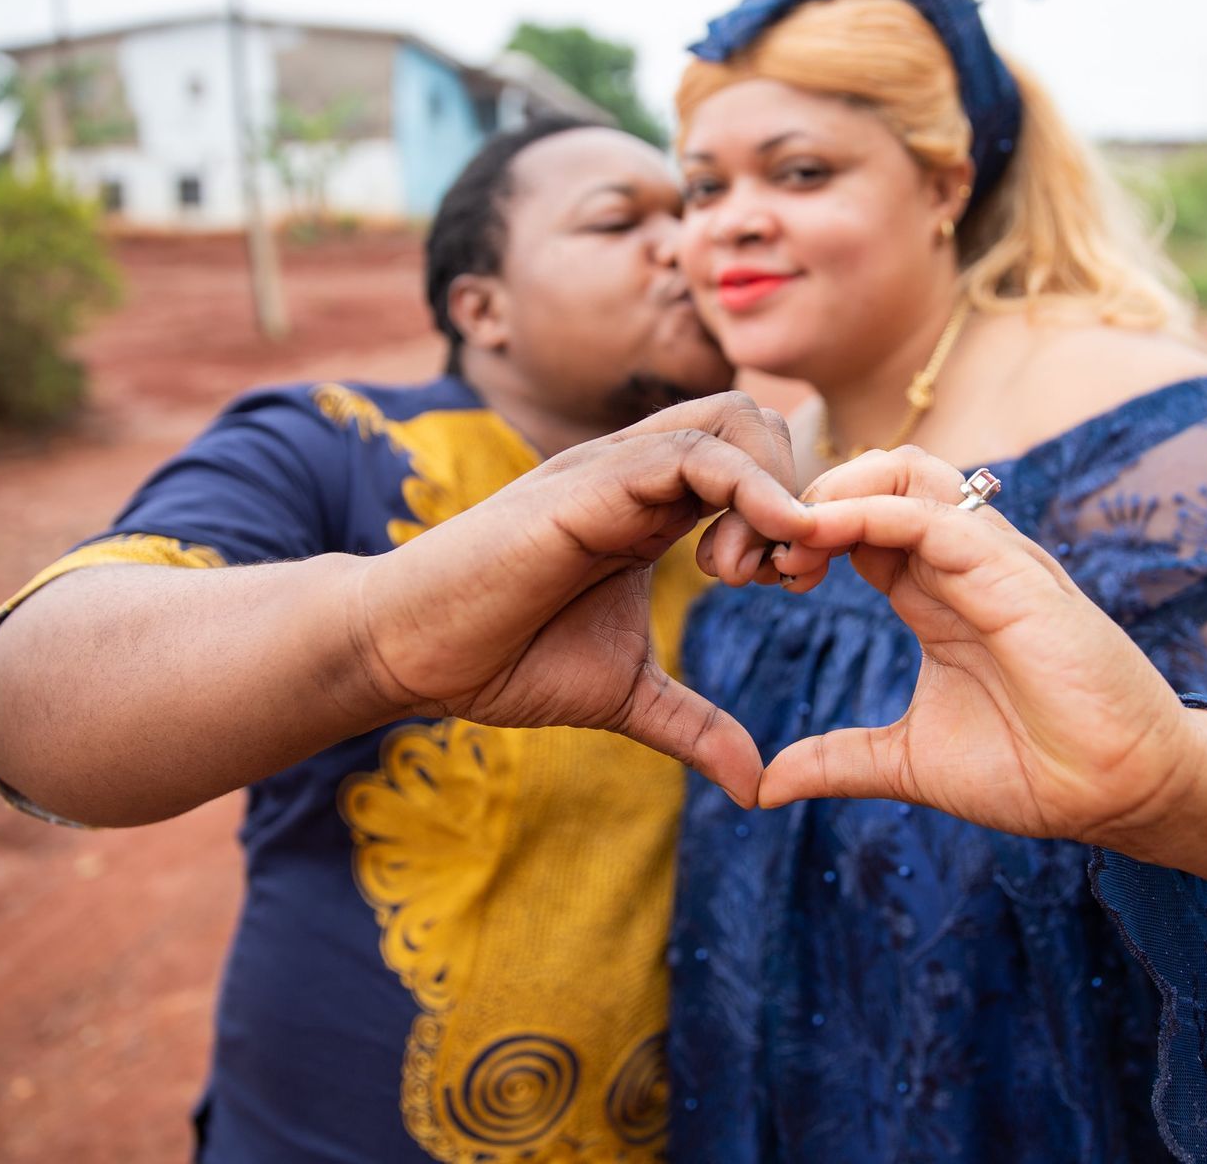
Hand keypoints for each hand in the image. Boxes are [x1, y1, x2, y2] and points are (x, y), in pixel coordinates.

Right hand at [356, 393, 810, 806]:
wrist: (409, 652)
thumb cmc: (504, 659)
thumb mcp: (625, 696)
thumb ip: (695, 726)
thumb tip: (756, 786)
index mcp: (653, 507)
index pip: (755, 461)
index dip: (796, 513)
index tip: (797, 585)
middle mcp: (638, 473)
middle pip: (756, 422)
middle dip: (797, 491)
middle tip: (785, 578)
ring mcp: (612, 469)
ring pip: (733, 421)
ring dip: (773, 493)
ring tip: (749, 576)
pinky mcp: (586, 485)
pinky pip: (688, 452)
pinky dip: (745, 489)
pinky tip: (750, 557)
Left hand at [758, 446, 1205, 849]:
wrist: (1121, 793)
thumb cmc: (1033, 771)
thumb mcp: (906, 762)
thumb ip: (837, 760)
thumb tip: (763, 787)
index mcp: (935, 592)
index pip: (853, 522)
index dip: (793, 533)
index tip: (744, 574)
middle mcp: (960, 561)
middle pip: (869, 478)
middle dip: (798, 498)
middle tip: (747, 553)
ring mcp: (990, 560)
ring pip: (902, 473)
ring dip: (829, 492)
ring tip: (780, 543)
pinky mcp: (1014, 573)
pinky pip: (931, 515)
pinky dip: (866, 513)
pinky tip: (815, 538)